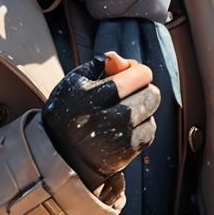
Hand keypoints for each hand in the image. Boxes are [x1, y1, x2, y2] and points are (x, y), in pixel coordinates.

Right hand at [40, 52, 159, 190]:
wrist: (60, 155)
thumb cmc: (69, 111)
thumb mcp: (76, 82)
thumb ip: (101, 64)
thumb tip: (121, 59)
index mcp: (91, 97)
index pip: (140, 75)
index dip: (138, 71)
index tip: (127, 74)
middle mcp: (106, 119)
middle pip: (152, 94)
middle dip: (143, 89)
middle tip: (126, 93)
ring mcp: (118, 139)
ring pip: (152, 112)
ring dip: (142, 108)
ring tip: (121, 112)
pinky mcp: (126, 154)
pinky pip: (149, 131)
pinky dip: (141, 127)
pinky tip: (122, 128)